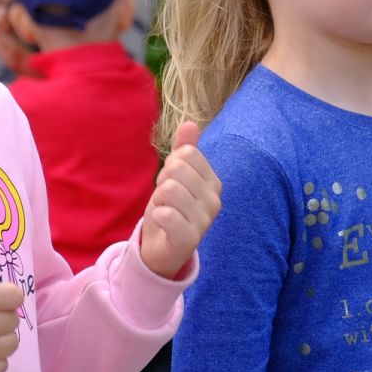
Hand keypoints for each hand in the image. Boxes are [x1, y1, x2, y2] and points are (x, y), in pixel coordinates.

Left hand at [139, 121, 221, 278]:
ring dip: (158, 200)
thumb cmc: (171, 208)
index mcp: (213, 182)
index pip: (187, 153)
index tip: (171, 183)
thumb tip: (189, 123)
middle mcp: (214, 200)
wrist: (162, 248)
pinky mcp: (190, 239)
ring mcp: (204, 221)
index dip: (171, 165)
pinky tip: (162, 225)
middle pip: (177, 168)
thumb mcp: (175, 176)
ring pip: (170, 189)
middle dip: (162, 182)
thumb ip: (184, 150)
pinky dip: (157, 216)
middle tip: (166, 200)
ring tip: (165, 211)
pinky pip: (166, 215)